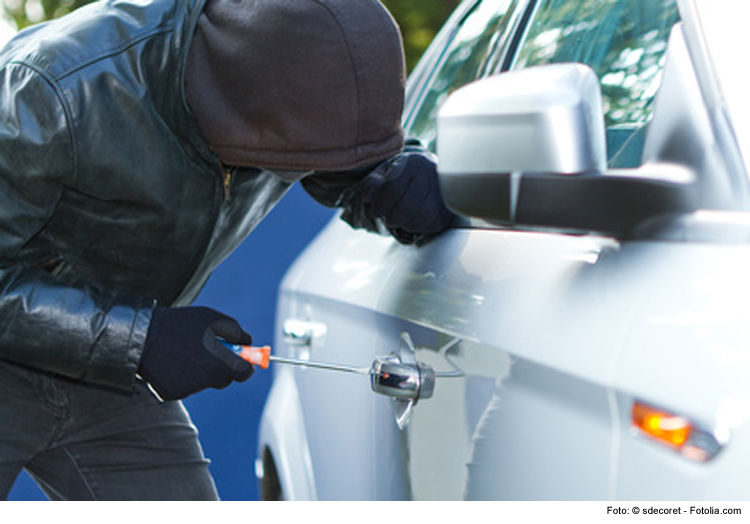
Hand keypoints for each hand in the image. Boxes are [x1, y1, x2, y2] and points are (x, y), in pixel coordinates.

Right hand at [138, 306, 253, 399]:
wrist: (141, 335)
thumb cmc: (181, 324)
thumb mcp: (212, 319)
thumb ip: (235, 332)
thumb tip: (247, 342)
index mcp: (220, 362)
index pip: (244, 373)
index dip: (244, 367)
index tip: (242, 361)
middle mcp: (207, 379)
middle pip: (224, 379)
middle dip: (221, 367)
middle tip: (208, 352)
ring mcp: (188, 389)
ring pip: (203, 382)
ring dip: (200, 371)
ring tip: (184, 352)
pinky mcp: (171, 393)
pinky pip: (184, 387)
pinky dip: (181, 377)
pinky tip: (171, 362)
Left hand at [358, 150, 455, 242]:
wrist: (429, 174)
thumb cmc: (403, 176)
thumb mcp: (383, 174)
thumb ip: (371, 184)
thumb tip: (370, 196)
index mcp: (412, 162)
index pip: (393, 187)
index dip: (381, 205)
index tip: (376, 211)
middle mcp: (431, 173)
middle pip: (407, 206)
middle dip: (392, 218)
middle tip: (389, 219)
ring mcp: (444, 190)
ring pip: (422, 218)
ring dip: (406, 225)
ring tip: (401, 221)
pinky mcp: (451, 205)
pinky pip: (435, 224)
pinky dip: (422, 228)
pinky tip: (415, 221)